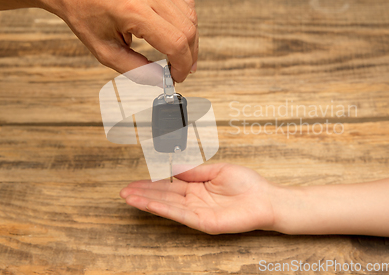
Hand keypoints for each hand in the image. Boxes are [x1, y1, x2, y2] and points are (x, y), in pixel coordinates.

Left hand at [46, 0, 197, 81]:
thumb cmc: (85, 15)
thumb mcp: (106, 52)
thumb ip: (137, 70)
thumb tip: (161, 80)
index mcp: (133, 10)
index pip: (176, 42)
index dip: (182, 65)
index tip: (177, 77)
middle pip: (189, 30)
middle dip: (189, 56)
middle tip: (180, 70)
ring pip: (191, 16)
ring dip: (190, 39)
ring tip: (179, 54)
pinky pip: (185, 1)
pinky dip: (186, 20)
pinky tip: (176, 31)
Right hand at [120, 163, 276, 233]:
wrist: (265, 198)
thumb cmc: (246, 184)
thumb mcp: (217, 169)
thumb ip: (194, 170)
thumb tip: (173, 166)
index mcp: (197, 187)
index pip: (169, 185)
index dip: (152, 183)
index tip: (136, 181)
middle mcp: (194, 200)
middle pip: (164, 196)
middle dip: (143, 193)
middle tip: (123, 191)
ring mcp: (198, 212)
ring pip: (167, 206)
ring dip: (147, 202)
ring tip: (128, 197)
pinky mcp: (204, 222)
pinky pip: (180, 214)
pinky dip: (163, 209)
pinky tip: (149, 204)